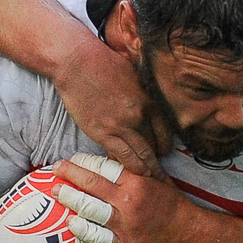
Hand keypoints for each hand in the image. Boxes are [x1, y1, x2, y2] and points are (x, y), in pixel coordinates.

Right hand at [53, 42, 165, 176]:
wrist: (77, 62)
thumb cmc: (103, 62)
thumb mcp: (133, 74)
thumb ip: (143, 92)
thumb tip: (148, 103)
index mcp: (148, 100)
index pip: (165, 131)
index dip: (166, 144)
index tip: (164, 151)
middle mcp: (138, 116)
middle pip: (154, 146)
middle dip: (158, 163)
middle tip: (160, 175)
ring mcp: (120, 126)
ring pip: (139, 155)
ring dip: (145, 170)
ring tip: (148, 180)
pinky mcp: (101, 133)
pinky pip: (119, 155)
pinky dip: (126, 166)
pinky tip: (129, 173)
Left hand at [53, 154, 202, 242]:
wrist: (190, 235)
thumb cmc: (173, 206)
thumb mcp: (157, 180)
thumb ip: (135, 168)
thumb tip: (113, 152)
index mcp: (137, 183)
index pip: (104, 167)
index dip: (84, 162)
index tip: (72, 160)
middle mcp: (128, 202)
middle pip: (91, 184)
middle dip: (69, 175)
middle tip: (55, 170)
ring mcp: (124, 225)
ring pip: (89, 209)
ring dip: (69, 199)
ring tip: (56, 192)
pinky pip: (96, 236)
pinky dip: (81, 229)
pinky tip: (71, 222)